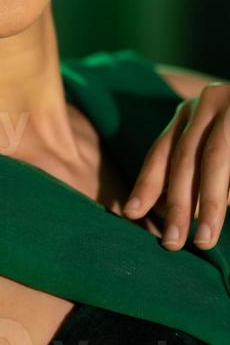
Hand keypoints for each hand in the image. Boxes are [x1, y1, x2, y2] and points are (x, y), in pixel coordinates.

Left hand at [122, 83, 229, 249]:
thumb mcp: (212, 141)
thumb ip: (192, 167)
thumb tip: (163, 209)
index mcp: (191, 111)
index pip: (163, 150)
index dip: (147, 183)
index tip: (130, 213)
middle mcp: (208, 102)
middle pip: (186, 158)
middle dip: (176, 203)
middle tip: (172, 242)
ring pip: (215, 158)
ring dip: (208, 202)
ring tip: (203, 237)